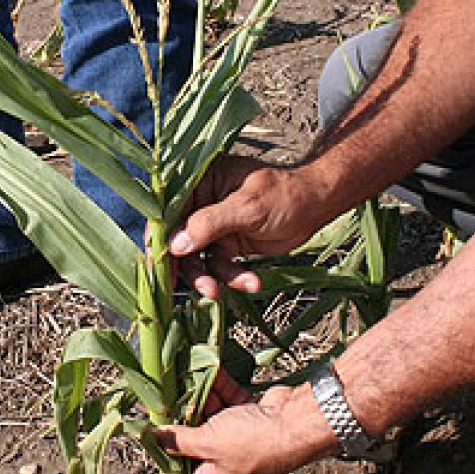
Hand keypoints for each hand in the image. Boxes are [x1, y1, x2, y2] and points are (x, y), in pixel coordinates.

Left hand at [156, 383, 334, 473]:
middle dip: (188, 413)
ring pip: (214, 416)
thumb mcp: (207, 443)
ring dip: (204, 396)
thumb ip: (178, 441)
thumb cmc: (252, 442)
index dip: (173, 444)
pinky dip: (222, 388)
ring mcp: (244, 440)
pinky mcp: (254, 417)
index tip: (160, 421)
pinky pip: (231, 402)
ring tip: (187, 376)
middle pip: (199, 437)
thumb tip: (151, 439)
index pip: (186, 465)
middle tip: (172, 393)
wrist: (296, 423)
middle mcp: (231, 464)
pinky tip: (211, 370)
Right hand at [169, 155, 322, 298]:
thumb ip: (209, 224)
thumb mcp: (246, 207)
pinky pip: (221, 266)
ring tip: (218, 292)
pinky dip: (233, 277)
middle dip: (186, 266)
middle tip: (183, 288)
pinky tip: (252, 283)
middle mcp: (201, 203)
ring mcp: (214, 226)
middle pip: (179, 239)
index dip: (159, 237)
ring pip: (199, 258)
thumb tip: (175, 245)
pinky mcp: (228, 245)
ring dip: (209, 277)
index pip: (169, 210)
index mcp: (200, 181)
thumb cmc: (284, 194)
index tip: (157, 263)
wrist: (317, 207)